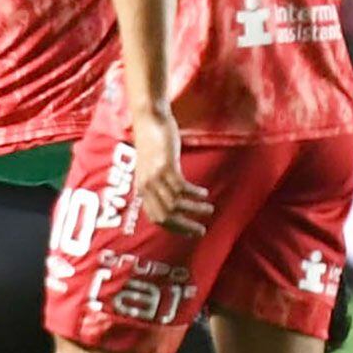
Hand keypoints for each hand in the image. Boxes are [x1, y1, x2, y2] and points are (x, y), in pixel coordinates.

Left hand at [131, 107, 212, 237]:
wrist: (149, 120)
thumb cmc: (153, 142)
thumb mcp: (153, 166)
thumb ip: (159, 182)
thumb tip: (174, 196)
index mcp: (142, 189)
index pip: (157, 218)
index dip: (175, 228)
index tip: (191, 232)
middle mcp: (146, 186)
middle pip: (165, 216)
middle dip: (185, 226)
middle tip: (202, 230)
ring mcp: (154, 177)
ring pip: (175, 204)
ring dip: (194, 209)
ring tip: (209, 209)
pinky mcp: (165, 166)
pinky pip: (181, 187)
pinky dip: (194, 193)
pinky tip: (204, 193)